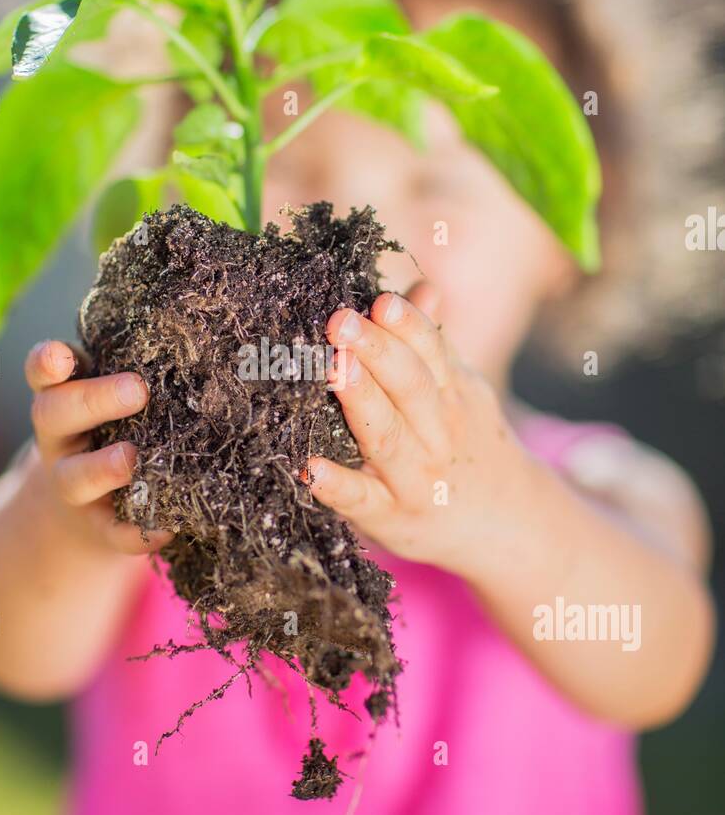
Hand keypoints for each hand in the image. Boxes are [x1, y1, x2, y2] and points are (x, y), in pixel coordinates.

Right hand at [25, 339, 170, 555]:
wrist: (80, 513)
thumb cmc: (109, 433)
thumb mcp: (108, 398)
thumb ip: (131, 368)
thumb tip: (199, 329)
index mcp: (62, 398)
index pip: (42, 372)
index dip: (47, 362)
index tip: (60, 355)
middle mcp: (59, 440)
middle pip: (54, 415)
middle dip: (93, 400)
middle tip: (138, 390)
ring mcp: (72, 485)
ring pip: (74, 477)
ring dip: (102, 467)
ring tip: (133, 458)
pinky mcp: (96, 528)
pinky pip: (113, 532)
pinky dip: (137, 531)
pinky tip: (169, 527)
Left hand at [307, 284, 531, 576]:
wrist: (505, 527)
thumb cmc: (466, 445)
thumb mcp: (462, 393)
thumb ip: (434, 345)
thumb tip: (422, 287)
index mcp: (452, 393)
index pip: (431, 351)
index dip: (407, 324)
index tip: (381, 299)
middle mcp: (436, 432)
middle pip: (409, 386)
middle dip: (376, 350)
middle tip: (340, 320)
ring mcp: (412, 477)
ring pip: (386, 436)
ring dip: (360, 402)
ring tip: (333, 369)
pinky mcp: (388, 517)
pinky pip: (361, 500)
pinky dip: (337, 485)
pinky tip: (309, 469)